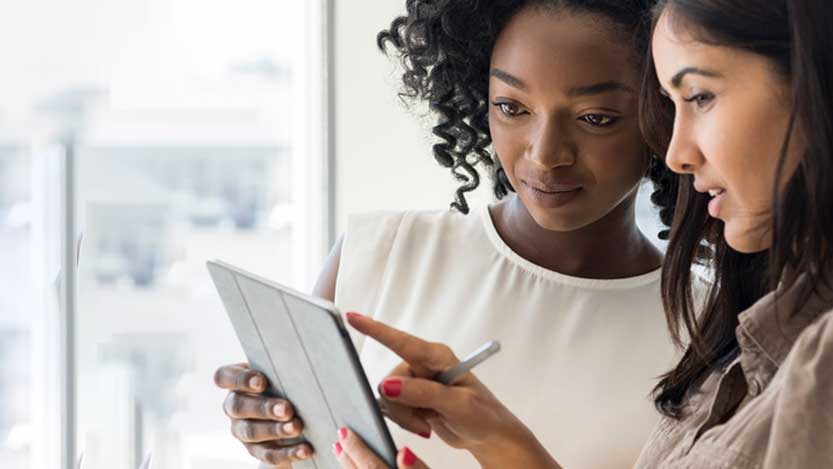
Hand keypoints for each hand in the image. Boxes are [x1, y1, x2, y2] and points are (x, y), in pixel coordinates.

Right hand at [214, 363, 312, 466]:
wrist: (292, 411)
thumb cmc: (285, 382)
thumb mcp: (281, 374)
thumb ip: (284, 371)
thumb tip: (302, 372)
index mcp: (236, 383)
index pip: (224, 377)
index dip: (241, 380)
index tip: (261, 382)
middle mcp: (234, 407)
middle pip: (239, 407)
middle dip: (264, 408)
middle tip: (287, 409)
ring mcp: (242, 430)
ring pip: (252, 432)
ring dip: (275, 430)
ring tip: (296, 428)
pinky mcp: (256, 450)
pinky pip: (268, 454)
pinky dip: (288, 453)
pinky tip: (304, 449)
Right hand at [346, 313, 560, 468]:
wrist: (488, 435)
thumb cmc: (483, 415)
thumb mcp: (457, 404)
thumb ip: (423, 393)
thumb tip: (387, 385)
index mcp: (437, 357)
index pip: (400, 341)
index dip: (375, 329)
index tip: (352, 316)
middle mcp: (424, 365)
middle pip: (389, 380)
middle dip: (401, 404)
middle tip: (424, 418)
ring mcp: (417, 381)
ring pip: (387, 397)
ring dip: (404, 415)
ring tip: (427, 421)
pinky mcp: (413, 397)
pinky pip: (392, 408)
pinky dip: (404, 420)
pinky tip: (424, 423)